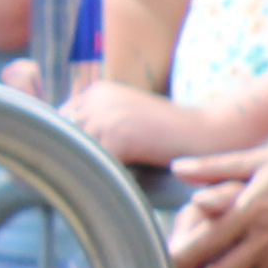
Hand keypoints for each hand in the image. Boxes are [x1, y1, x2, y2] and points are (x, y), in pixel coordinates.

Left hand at [60, 73, 197, 168]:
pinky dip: (107, 176)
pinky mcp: (116, 138)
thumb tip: (64, 145)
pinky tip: (125, 176)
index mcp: (98, 90)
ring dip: (93, 166)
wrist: (204, 132)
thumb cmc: (169, 130)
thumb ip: (99, 120)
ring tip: (114, 173)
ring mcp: (105, 118)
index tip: (96, 152)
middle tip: (102, 167)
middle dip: (81, 152)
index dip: (78, 139)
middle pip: (68, 136)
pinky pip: (97, 165)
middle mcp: (96, 99)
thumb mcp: (129, 114)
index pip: (65, 119)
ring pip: (80, 152)